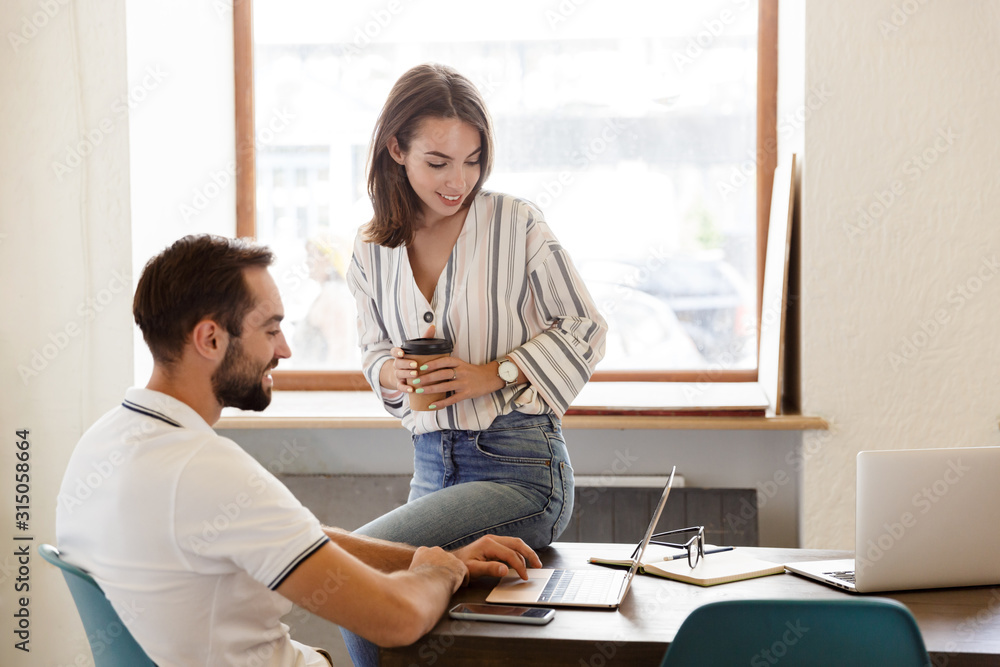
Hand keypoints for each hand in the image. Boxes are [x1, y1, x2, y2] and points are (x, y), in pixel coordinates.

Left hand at [384, 324, 507, 406]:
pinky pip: (452, 399)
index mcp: (459, 363)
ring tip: (419, 391)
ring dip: (430, 389)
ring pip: (445, 386)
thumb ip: (449, 365)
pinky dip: (441, 403)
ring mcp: (464, 383)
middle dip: (427, 378)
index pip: (444, 361)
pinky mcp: (467, 394)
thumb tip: (429, 365)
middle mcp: (461, 372)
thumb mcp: (462, 364)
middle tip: (414, 381)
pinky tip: (431, 405)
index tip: (420, 367)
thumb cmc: (472, 371)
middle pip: (442, 374)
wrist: (490, 378)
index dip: (432, 364)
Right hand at [410, 545, 467, 591]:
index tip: (431, 573)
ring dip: (452, 572)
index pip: (427, 556)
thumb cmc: (415, 583)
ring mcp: (449, 556)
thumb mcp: (409, 574)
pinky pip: (463, 573)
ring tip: (451, 583)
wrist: (428, 584)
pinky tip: (461, 586)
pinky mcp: (459, 565)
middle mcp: (436, 550)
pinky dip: (463, 579)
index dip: (430, 565)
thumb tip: (404, 581)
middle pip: (441, 558)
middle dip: (441, 567)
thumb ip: (411, 573)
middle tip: (441, 579)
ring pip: (452, 564)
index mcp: (422, 551)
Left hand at [451, 535, 541, 581]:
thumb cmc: (462, 566)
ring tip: (534, 563)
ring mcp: (493, 540)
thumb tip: (505, 570)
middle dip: (529, 554)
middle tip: (538, 565)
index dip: (520, 566)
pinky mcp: (494, 543)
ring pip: (515, 543)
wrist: (453, 561)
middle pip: (517, 543)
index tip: (525, 577)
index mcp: (488, 544)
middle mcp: (492, 539)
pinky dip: (519, 552)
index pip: (510, 554)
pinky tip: (522, 560)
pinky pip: (510, 546)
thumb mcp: (474, 570)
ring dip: (526, 552)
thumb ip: (490, 569)